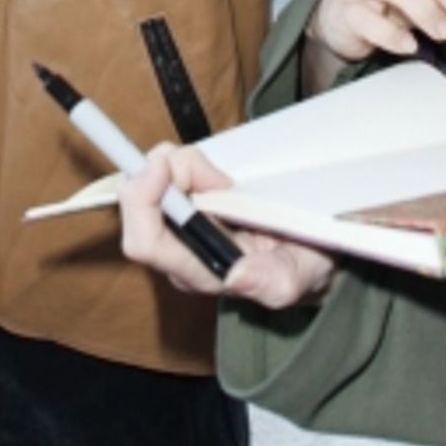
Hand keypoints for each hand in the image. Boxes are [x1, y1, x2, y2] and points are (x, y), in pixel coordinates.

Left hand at [119, 145, 337, 308]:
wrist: (309, 253)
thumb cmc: (301, 265)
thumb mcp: (301, 276)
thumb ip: (275, 282)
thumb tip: (236, 276)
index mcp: (200, 272)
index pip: (145, 243)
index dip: (143, 200)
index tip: (163, 166)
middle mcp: (178, 251)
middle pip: (136, 204)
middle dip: (166, 171)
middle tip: (215, 176)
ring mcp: (177, 226)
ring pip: (146, 180)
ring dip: (181, 165)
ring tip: (225, 183)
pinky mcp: (182, 205)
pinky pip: (161, 174)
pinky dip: (184, 163)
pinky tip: (215, 180)